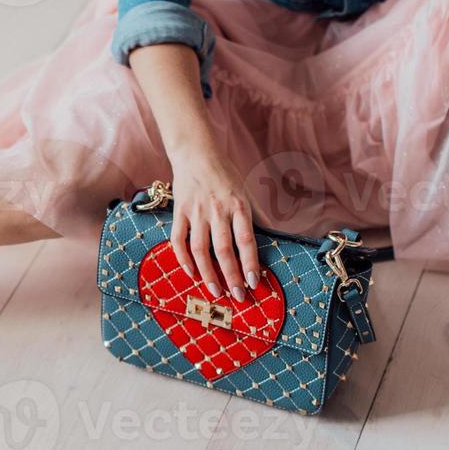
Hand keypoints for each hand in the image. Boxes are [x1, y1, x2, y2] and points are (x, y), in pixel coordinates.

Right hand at [167, 148, 261, 302]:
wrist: (195, 152)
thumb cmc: (224, 173)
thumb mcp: (245, 191)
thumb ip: (254, 216)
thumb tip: (270, 239)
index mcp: (237, 205)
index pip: (245, 240)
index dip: (250, 263)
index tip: (254, 283)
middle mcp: (217, 210)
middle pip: (223, 250)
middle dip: (231, 276)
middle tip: (237, 296)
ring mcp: (196, 211)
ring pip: (200, 249)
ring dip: (208, 274)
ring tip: (215, 291)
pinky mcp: (179, 211)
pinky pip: (178, 240)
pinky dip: (183, 259)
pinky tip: (191, 274)